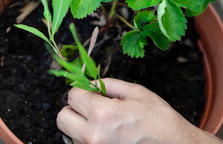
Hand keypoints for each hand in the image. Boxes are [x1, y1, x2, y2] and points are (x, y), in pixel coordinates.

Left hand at [57, 78, 222, 143]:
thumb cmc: (160, 122)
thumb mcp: (136, 92)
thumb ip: (109, 84)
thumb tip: (92, 83)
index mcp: (102, 114)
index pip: (72, 96)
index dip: (81, 90)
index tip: (89, 92)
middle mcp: (93, 136)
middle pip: (63, 117)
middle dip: (74, 108)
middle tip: (90, 106)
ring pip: (71, 134)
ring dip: (82, 125)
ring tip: (105, 123)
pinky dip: (89, 138)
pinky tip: (107, 134)